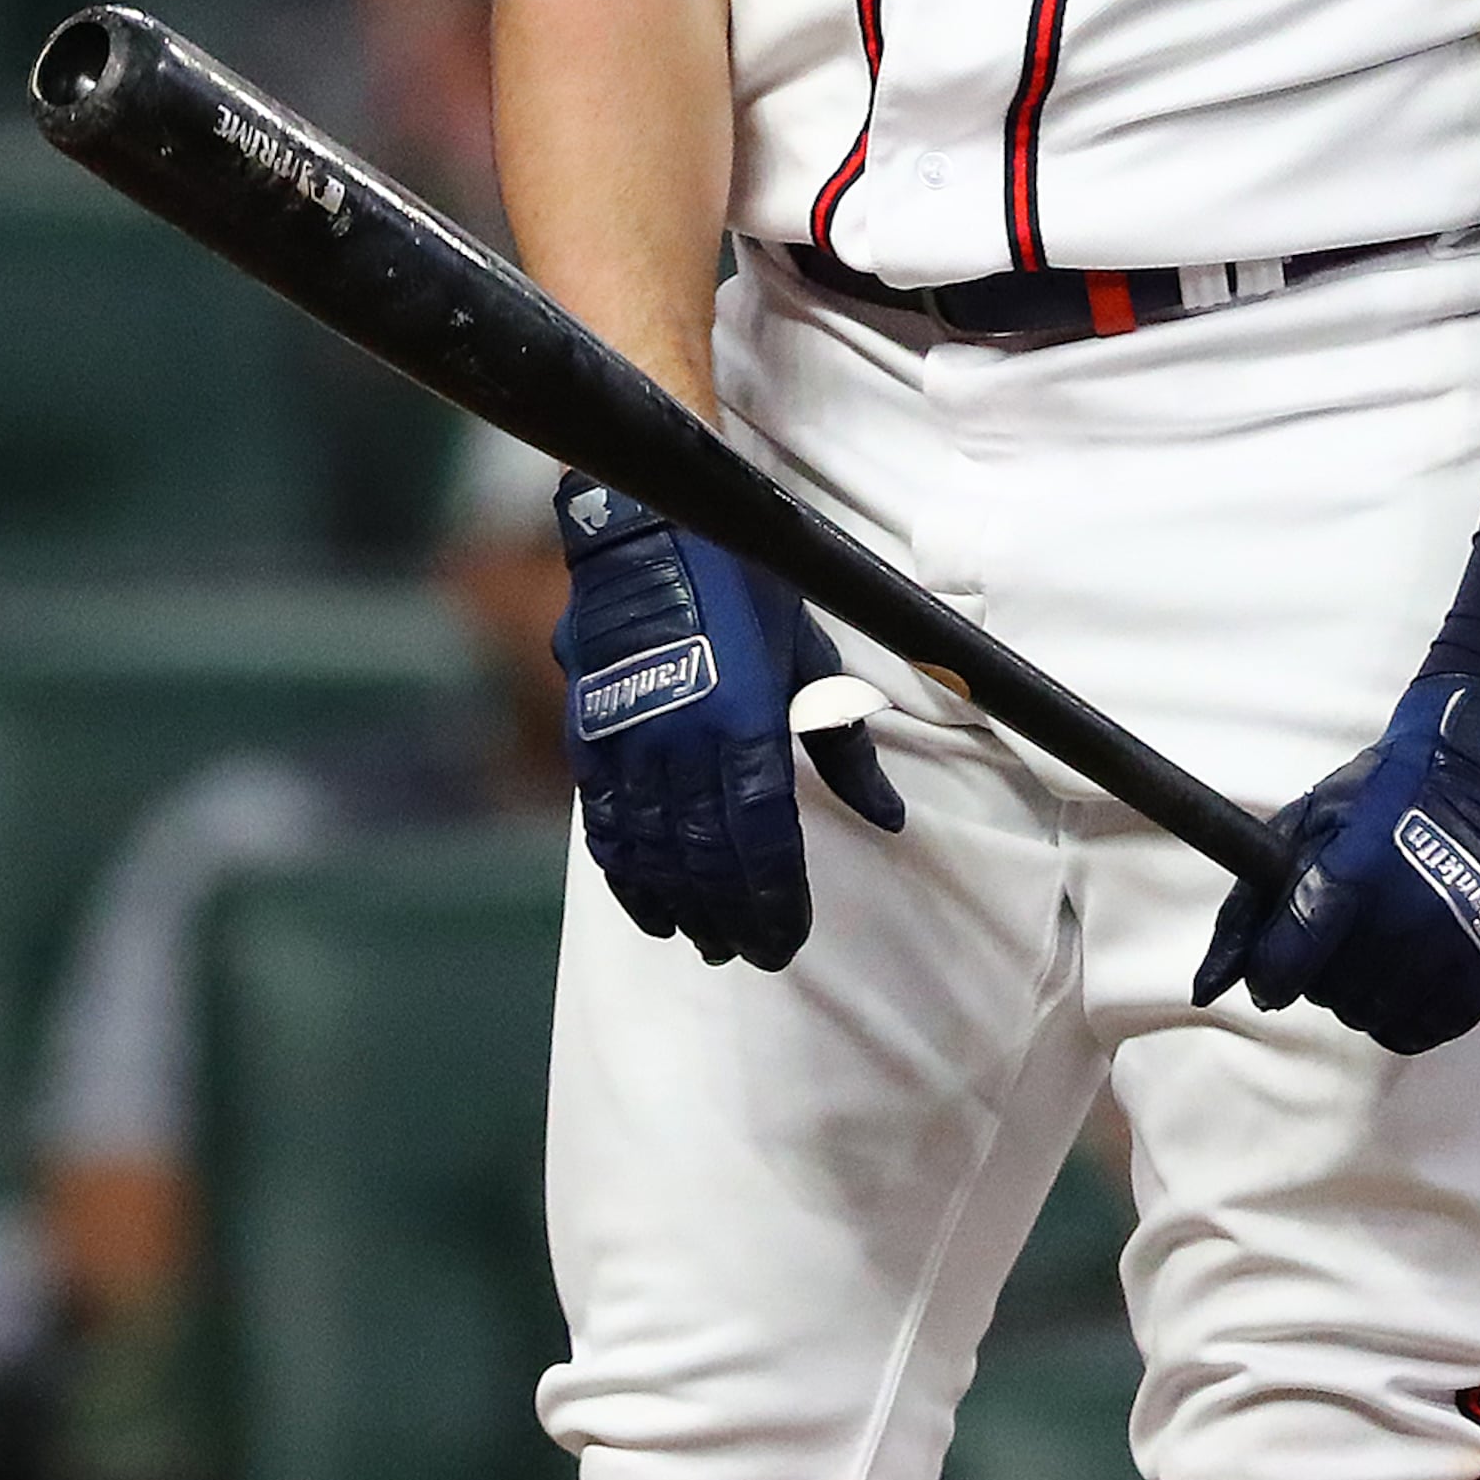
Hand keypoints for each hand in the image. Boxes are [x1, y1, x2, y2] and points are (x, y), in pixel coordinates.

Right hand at [554, 474, 905, 969]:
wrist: (647, 527)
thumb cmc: (742, 584)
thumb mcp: (809, 654)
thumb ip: (845, 745)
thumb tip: (890, 817)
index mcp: (748, 723)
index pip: (763, 844)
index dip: (775, 903)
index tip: (786, 939)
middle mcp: (686, 745)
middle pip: (708, 863)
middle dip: (733, 919)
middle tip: (750, 953)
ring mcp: (631, 743)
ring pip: (655, 855)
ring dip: (683, 908)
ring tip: (704, 940)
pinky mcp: (589, 737)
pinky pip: (606, 826)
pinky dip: (627, 874)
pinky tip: (649, 904)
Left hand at [1192, 672, 1479, 1053]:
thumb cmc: (1382, 796)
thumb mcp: (1304, 826)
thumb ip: (1249, 909)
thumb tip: (1202, 989)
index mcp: (1357, 870)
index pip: (1292, 959)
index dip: (1271, 975)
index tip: (1272, 974)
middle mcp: (1410, 912)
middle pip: (1331, 994)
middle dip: (1320, 972)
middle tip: (1340, 933)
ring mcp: (1457, 944)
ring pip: (1373, 1016)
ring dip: (1361, 994)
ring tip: (1376, 946)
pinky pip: (1424, 1031)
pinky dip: (1404, 1014)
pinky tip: (1406, 975)